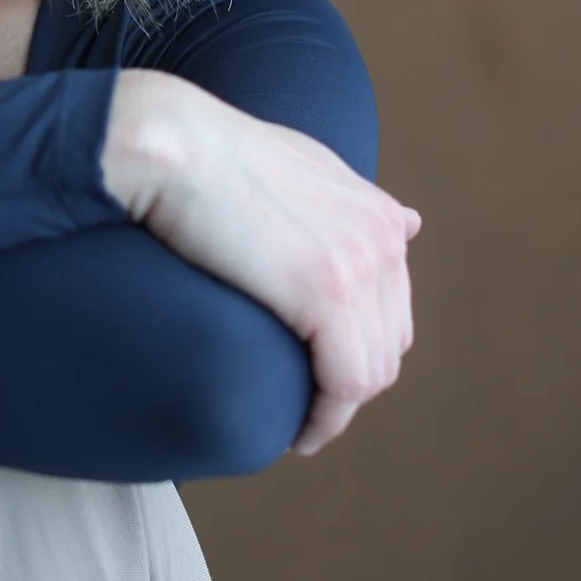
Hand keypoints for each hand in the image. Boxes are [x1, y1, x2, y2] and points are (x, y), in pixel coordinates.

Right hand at [103, 71, 419, 454]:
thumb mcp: (299, 165)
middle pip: (386, 345)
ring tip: (297, 428)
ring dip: (336, 410)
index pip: (392, 309)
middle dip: (348, 382)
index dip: (356, 349)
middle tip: (302, 406)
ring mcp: (361, 266)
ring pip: (369, 372)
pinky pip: (346, 383)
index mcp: (377, 214)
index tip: (314, 373)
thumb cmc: (210, 155)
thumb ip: (352, 198)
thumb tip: (410, 222)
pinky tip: (297, 434)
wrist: (170, 146)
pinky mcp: (328, 295)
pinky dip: (326, 420)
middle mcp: (382, 238)